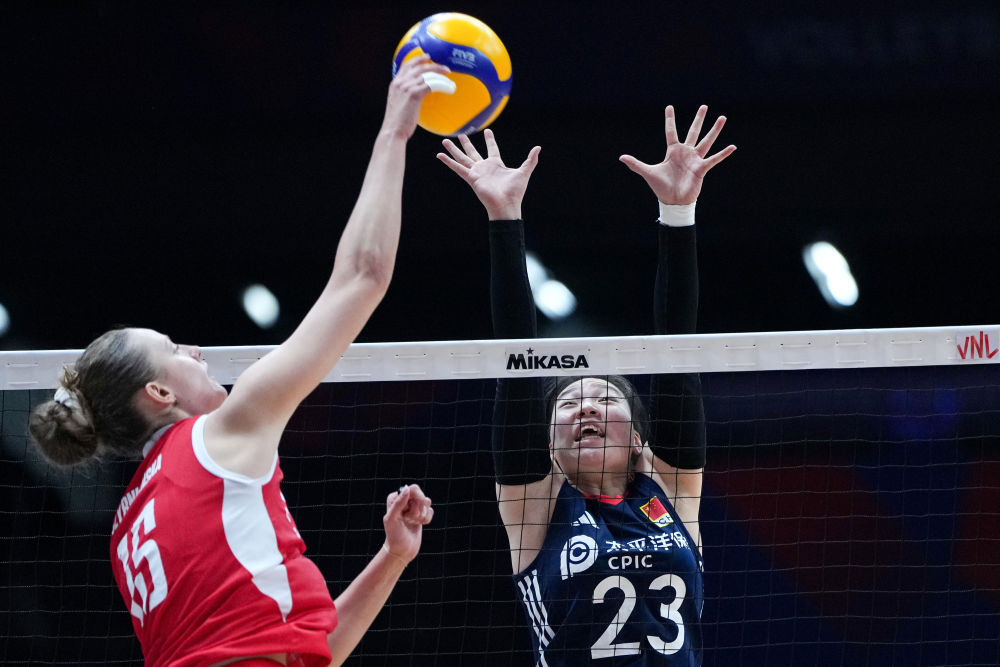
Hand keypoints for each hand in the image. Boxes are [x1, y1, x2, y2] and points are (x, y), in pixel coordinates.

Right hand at [381, 55, 450, 139]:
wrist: (393, 131)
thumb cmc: (398, 124)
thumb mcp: (399, 106)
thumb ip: (405, 97)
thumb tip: (416, 98)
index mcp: (395, 84)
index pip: (406, 66)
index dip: (417, 60)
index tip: (426, 57)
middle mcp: (400, 83)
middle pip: (418, 67)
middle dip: (432, 63)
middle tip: (443, 65)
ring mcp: (406, 87)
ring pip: (426, 74)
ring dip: (440, 73)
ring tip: (449, 75)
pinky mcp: (414, 94)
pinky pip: (431, 84)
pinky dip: (442, 84)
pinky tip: (449, 88)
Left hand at [382, 484, 433, 563]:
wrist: (401, 551)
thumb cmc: (394, 535)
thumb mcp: (392, 519)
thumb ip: (398, 503)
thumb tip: (407, 488)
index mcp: (395, 498)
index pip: (412, 489)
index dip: (415, 500)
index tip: (409, 510)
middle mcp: (404, 500)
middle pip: (421, 495)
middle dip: (419, 509)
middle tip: (410, 519)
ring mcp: (414, 507)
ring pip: (427, 503)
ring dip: (422, 515)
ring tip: (412, 523)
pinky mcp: (421, 514)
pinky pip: (431, 511)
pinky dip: (426, 519)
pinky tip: (418, 525)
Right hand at [437, 129, 540, 219]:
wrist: (507, 205)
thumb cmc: (515, 192)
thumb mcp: (524, 172)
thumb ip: (531, 160)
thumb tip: (538, 148)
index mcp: (496, 165)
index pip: (492, 149)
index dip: (490, 140)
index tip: (487, 131)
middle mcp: (484, 168)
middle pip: (473, 152)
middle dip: (467, 144)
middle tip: (461, 135)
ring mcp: (476, 173)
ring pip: (462, 158)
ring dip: (453, 150)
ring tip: (444, 140)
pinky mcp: (471, 178)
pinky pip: (458, 168)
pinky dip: (448, 162)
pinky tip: (439, 155)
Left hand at [620, 105, 735, 204]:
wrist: (672, 201)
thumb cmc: (661, 187)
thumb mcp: (648, 173)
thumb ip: (636, 164)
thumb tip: (621, 157)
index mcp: (672, 151)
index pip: (670, 131)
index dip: (670, 119)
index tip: (669, 106)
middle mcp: (685, 153)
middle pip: (693, 132)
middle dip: (698, 119)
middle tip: (704, 106)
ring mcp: (695, 159)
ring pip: (706, 141)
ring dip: (714, 130)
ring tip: (722, 117)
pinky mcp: (701, 168)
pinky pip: (714, 159)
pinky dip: (723, 153)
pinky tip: (733, 146)